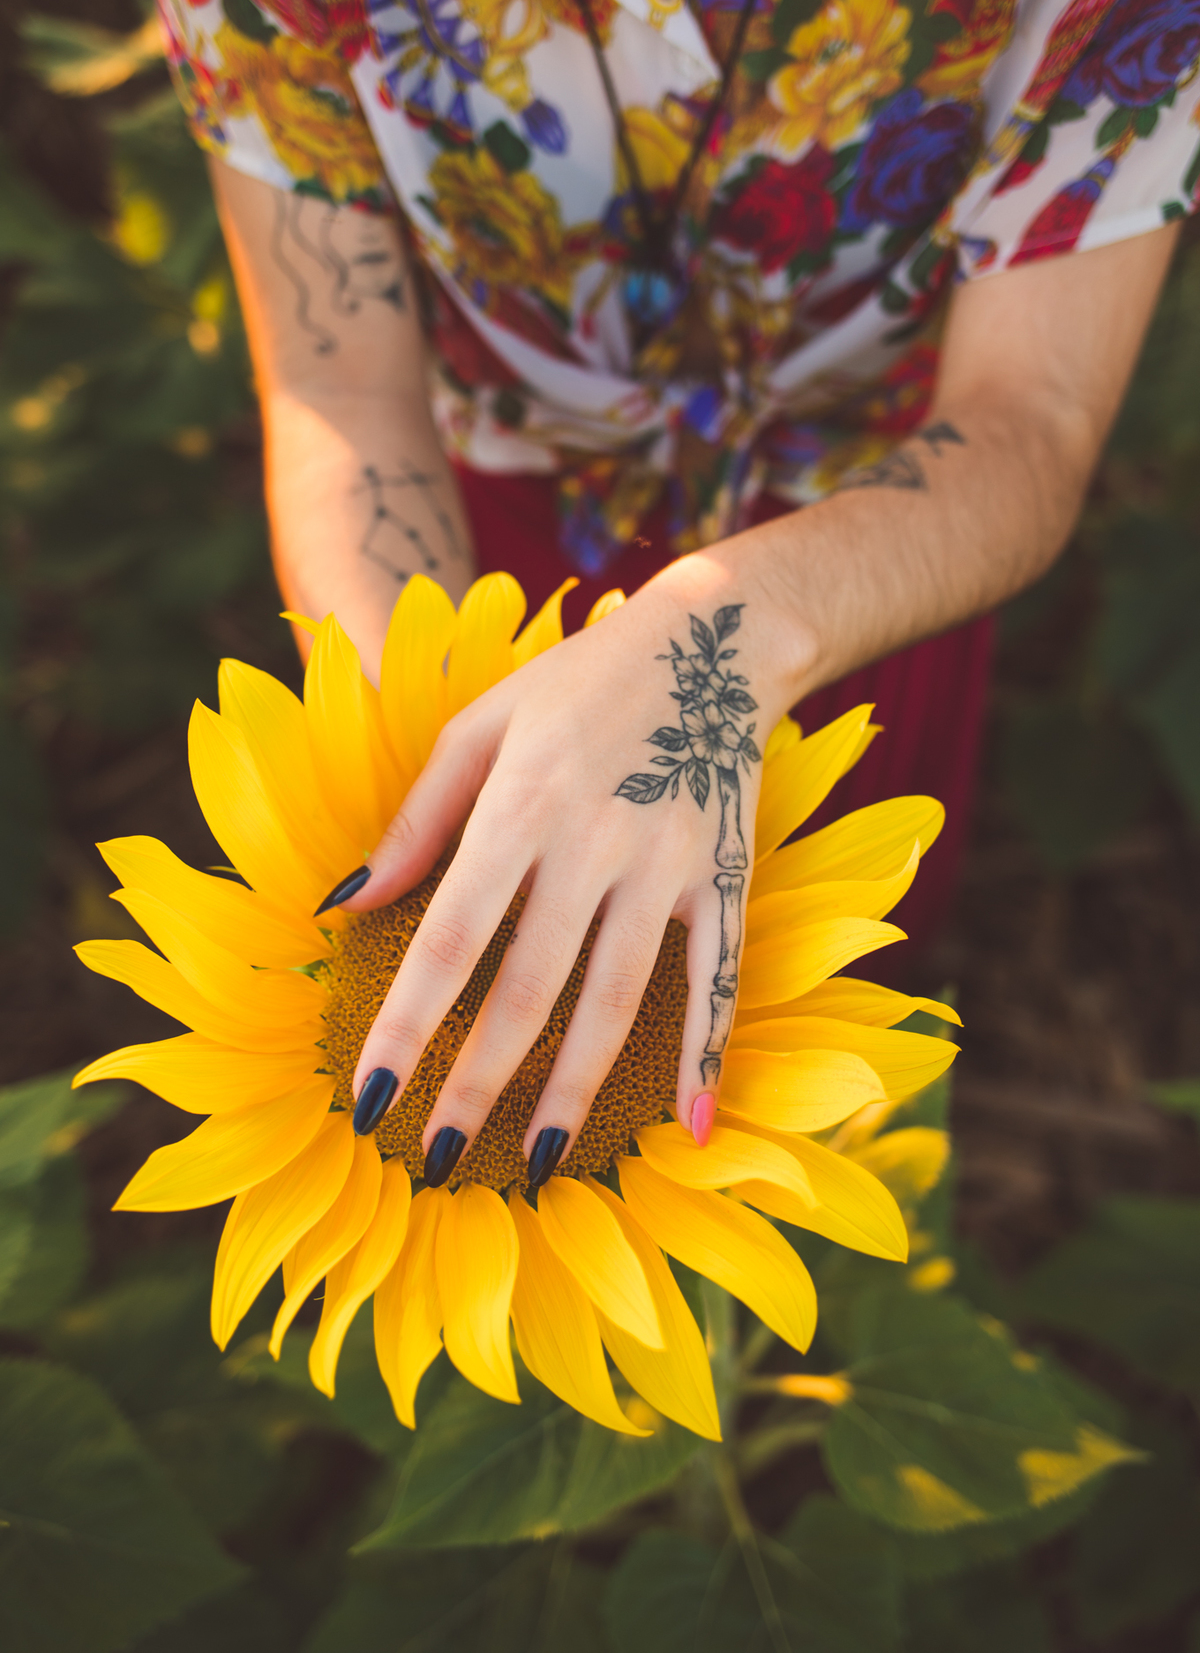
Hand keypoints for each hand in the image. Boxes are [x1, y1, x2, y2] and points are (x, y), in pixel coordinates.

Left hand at [343, 556, 799, 1188]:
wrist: (712, 642)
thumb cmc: (574, 684)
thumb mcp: (480, 726)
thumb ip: (416, 821)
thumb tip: (343, 906)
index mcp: (521, 805)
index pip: (451, 939)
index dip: (407, 1026)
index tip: (368, 1099)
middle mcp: (594, 845)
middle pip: (527, 989)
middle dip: (477, 1084)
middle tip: (435, 1159)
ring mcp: (668, 867)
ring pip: (616, 1001)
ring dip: (573, 1090)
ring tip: (535, 1164)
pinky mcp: (727, 879)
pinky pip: (720, 981)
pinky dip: (708, 1057)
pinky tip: (692, 1131)